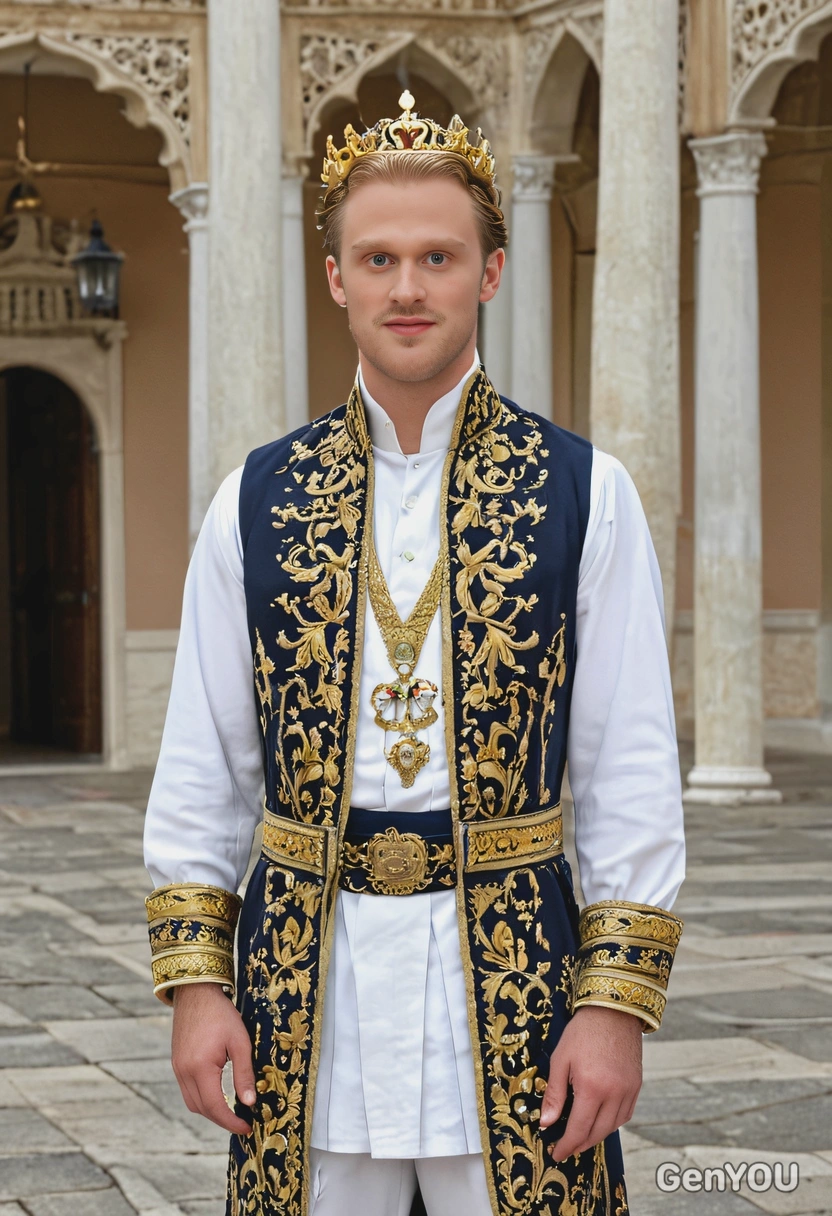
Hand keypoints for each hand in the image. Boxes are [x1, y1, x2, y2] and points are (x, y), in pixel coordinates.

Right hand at [171, 982, 255, 1134]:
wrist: (196, 992)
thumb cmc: (221, 1014)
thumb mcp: (240, 1042)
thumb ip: (244, 1073)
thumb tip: (250, 1103)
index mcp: (200, 1067)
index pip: (215, 1106)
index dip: (231, 1122)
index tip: (247, 1128)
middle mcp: (184, 1072)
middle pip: (202, 1109)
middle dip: (222, 1120)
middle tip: (242, 1122)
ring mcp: (177, 1068)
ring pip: (193, 1103)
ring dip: (211, 1111)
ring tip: (232, 1111)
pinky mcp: (177, 1063)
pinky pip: (188, 1091)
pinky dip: (202, 1098)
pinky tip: (217, 1094)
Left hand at [540, 1006, 642, 1160]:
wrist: (612, 1010)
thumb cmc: (582, 1032)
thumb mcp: (560, 1059)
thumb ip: (554, 1094)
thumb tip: (547, 1123)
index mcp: (592, 1087)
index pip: (579, 1129)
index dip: (567, 1145)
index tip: (556, 1153)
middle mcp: (614, 1093)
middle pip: (597, 1132)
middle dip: (580, 1144)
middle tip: (567, 1148)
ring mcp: (628, 1090)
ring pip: (613, 1126)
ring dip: (596, 1136)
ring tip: (581, 1137)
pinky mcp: (636, 1085)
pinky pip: (626, 1114)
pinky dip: (612, 1123)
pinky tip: (601, 1121)